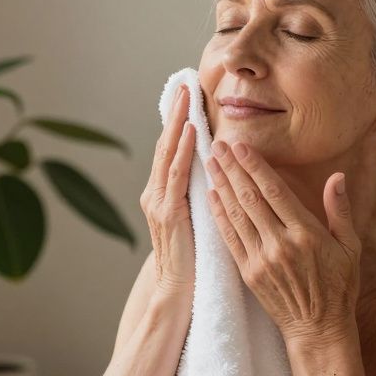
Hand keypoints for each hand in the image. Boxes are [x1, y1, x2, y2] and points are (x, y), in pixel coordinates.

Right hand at [140, 84, 198, 302]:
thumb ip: (202, 196)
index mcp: (165, 194)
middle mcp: (156, 193)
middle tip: (186, 84)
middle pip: (167, 144)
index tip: (190, 96)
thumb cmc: (194, 261)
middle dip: (177, 113)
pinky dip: (181, 151)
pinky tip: (190, 132)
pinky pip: (175, 176)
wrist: (177, 291)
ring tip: (187, 96)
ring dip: (178, 122)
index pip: (173, 150)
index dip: (181, 122)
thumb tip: (219, 174)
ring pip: (168, 153)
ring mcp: (158, 202)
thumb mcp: (198, 221)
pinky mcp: (167, 212)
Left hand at [204, 139, 360, 344]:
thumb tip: (337, 177)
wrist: (318, 329)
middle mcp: (280, 244)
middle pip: (250, 198)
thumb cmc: (338, 287)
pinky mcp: (248, 273)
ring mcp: (261, 260)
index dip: (255, 166)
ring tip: (209, 162)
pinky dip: (219, 216)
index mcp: (306, 234)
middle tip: (217, 145)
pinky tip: (211, 197)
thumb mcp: (350, 247)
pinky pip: (230, 239)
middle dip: (232, 169)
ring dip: (220, 186)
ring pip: (236, 215)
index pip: (274, 192)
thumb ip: (340, 211)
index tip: (241, 146)